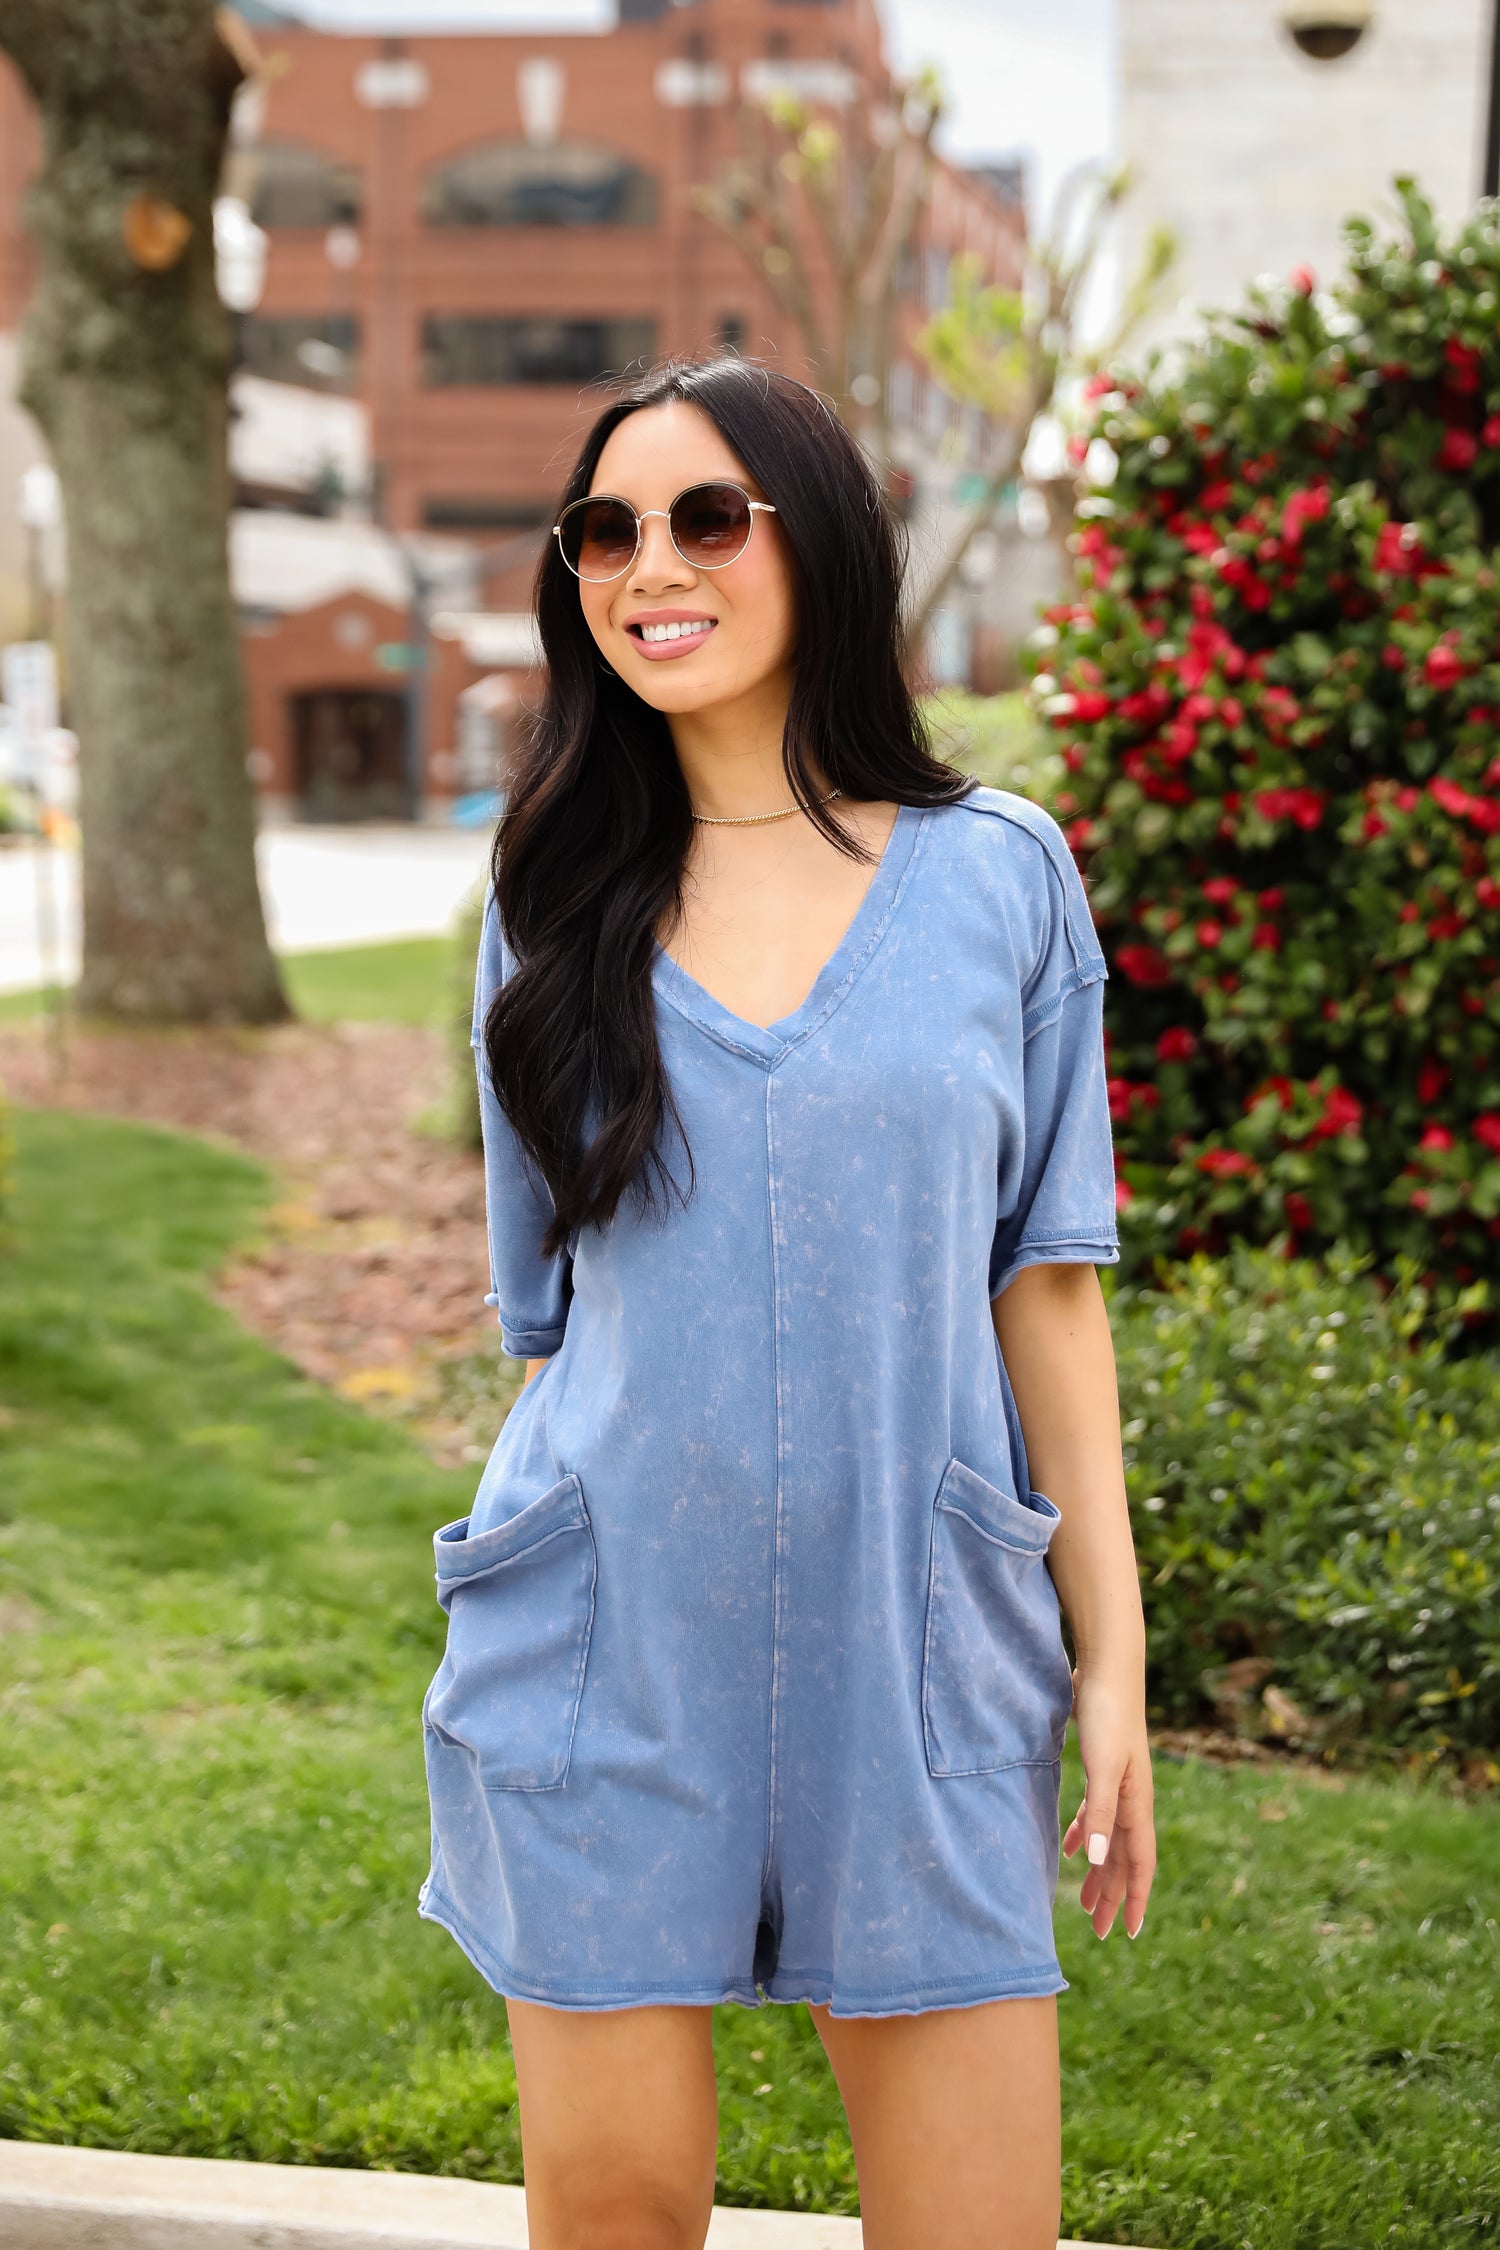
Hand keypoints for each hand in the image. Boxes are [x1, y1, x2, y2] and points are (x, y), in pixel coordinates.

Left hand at [1062, 1662, 1154, 1939]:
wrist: (1107, 1670)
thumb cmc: (1106, 1715)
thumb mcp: (1101, 1766)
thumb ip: (1100, 1813)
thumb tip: (1098, 1863)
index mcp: (1136, 1803)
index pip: (1140, 1864)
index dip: (1136, 1899)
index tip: (1130, 1933)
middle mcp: (1131, 1799)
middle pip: (1124, 1859)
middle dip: (1114, 1896)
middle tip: (1101, 1931)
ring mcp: (1118, 1785)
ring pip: (1110, 1840)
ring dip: (1100, 1872)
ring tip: (1086, 1902)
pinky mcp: (1102, 1769)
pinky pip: (1096, 1815)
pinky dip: (1085, 1836)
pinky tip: (1072, 1850)